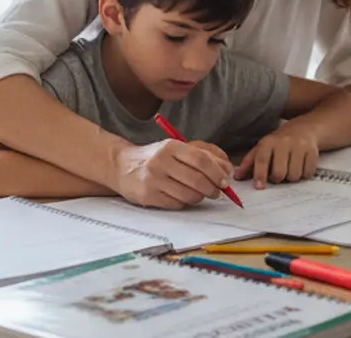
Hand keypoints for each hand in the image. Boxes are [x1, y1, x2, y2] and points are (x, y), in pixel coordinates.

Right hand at [113, 140, 232, 209]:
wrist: (122, 166)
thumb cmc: (156, 157)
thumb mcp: (177, 148)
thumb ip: (204, 154)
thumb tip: (227, 169)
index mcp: (171, 146)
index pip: (202, 160)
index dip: (217, 172)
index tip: (225, 181)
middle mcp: (161, 161)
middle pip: (198, 180)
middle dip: (212, 189)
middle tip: (217, 192)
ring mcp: (153, 180)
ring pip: (189, 195)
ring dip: (200, 197)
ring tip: (199, 194)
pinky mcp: (148, 196)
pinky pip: (177, 204)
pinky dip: (184, 203)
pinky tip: (181, 196)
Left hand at [236, 129, 319, 188]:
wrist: (305, 128)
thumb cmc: (279, 142)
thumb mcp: (263, 147)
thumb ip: (249, 162)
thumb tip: (237, 177)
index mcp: (269, 142)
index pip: (262, 160)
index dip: (260, 175)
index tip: (259, 187)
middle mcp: (284, 142)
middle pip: (279, 172)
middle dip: (278, 178)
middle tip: (279, 174)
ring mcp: (300, 146)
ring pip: (294, 175)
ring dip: (292, 177)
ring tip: (291, 168)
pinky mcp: (313, 151)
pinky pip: (307, 173)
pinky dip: (304, 174)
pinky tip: (301, 165)